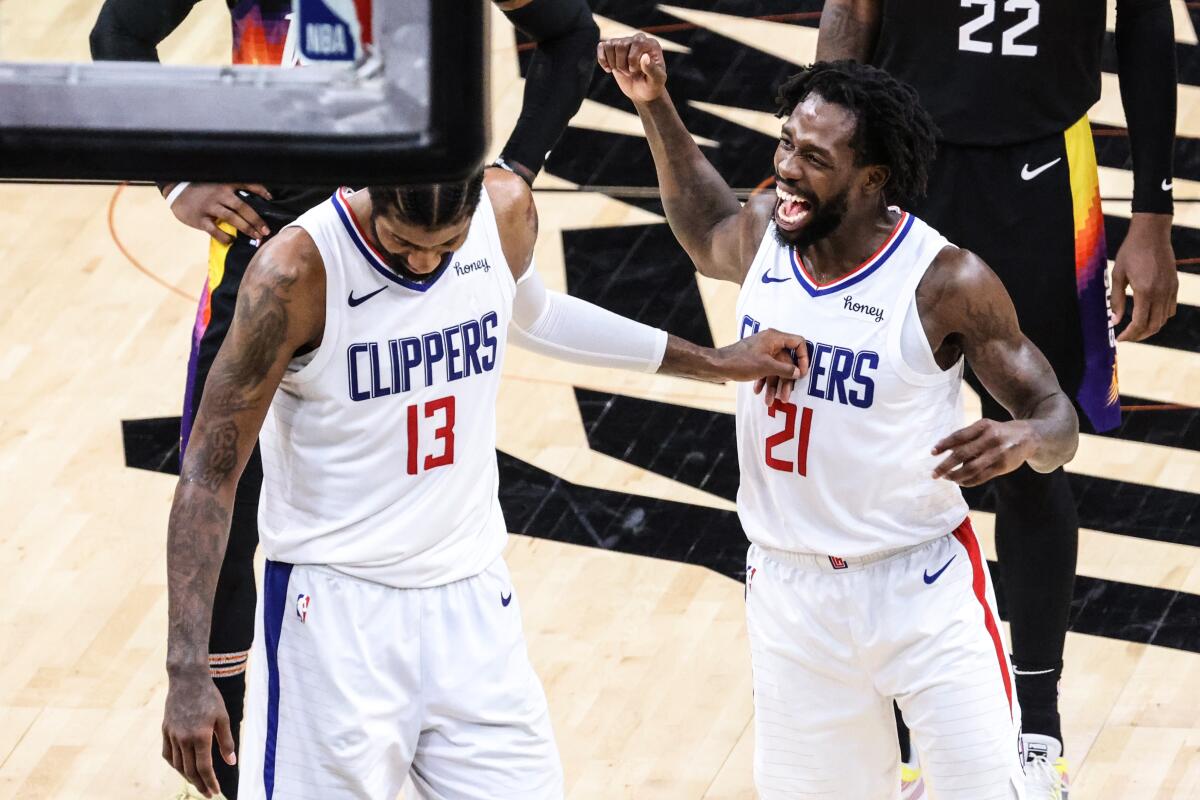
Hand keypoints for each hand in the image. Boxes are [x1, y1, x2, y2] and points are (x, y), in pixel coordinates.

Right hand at [162, 671, 236, 798]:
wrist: (187, 680)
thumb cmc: (210, 697)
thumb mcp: (223, 718)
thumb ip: (226, 742)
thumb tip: (231, 762)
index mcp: (200, 736)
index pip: (204, 768)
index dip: (210, 782)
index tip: (215, 792)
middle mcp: (184, 739)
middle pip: (190, 770)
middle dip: (200, 785)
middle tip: (208, 793)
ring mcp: (172, 735)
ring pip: (177, 765)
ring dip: (187, 777)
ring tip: (197, 783)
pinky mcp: (165, 731)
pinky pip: (167, 754)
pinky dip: (175, 764)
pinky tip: (182, 768)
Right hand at [166, 182, 273, 244]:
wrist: (175, 191)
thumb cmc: (200, 190)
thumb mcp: (215, 184)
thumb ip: (229, 192)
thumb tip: (251, 203)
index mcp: (224, 184)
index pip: (246, 184)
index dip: (259, 190)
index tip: (270, 197)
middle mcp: (219, 194)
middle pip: (242, 207)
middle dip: (256, 219)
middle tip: (266, 230)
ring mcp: (209, 206)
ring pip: (231, 218)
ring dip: (246, 228)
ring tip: (256, 236)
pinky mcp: (200, 218)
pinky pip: (214, 229)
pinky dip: (224, 237)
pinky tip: (231, 241)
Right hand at [597, 34, 667, 103]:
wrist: (642, 91)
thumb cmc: (652, 85)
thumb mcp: (657, 81)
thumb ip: (653, 70)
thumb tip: (644, 57)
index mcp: (650, 44)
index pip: (636, 43)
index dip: (632, 60)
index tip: (636, 72)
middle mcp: (638, 39)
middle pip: (621, 45)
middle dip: (622, 64)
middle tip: (629, 74)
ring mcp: (625, 42)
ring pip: (610, 45)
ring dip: (613, 63)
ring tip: (622, 71)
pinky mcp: (613, 49)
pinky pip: (602, 46)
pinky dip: (602, 60)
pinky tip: (608, 69)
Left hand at [716, 328, 808, 390]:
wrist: (717, 366)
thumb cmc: (741, 362)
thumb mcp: (766, 367)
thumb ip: (785, 369)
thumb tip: (799, 373)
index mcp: (774, 338)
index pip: (798, 343)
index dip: (803, 358)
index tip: (801, 374)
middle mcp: (770, 342)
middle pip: (787, 361)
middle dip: (785, 381)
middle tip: (786, 397)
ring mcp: (762, 351)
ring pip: (775, 368)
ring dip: (774, 386)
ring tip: (770, 401)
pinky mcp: (754, 359)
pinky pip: (765, 370)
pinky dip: (764, 381)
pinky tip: (758, 392)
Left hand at [931, 419, 1034, 486]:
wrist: (1029, 437)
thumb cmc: (999, 432)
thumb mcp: (985, 428)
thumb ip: (966, 437)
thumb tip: (942, 448)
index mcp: (983, 426)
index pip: (959, 436)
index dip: (944, 444)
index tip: (932, 452)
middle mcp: (990, 438)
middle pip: (962, 454)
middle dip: (945, 465)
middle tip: (934, 473)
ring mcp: (997, 453)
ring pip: (971, 468)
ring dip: (956, 475)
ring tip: (946, 478)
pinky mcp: (1003, 466)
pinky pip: (981, 477)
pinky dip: (968, 481)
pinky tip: (960, 482)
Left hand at [1111, 212, 1177, 341]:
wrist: (1152, 233)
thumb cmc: (1131, 252)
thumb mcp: (1117, 275)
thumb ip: (1116, 299)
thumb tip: (1114, 321)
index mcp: (1145, 291)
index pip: (1139, 323)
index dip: (1129, 335)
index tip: (1119, 339)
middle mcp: (1161, 293)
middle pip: (1153, 325)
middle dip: (1139, 336)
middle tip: (1126, 337)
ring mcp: (1170, 289)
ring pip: (1164, 320)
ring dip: (1150, 328)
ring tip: (1135, 329)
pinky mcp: (1175, 285)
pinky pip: (1170, 309)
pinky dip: (1160, 317)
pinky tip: (1148, 316)